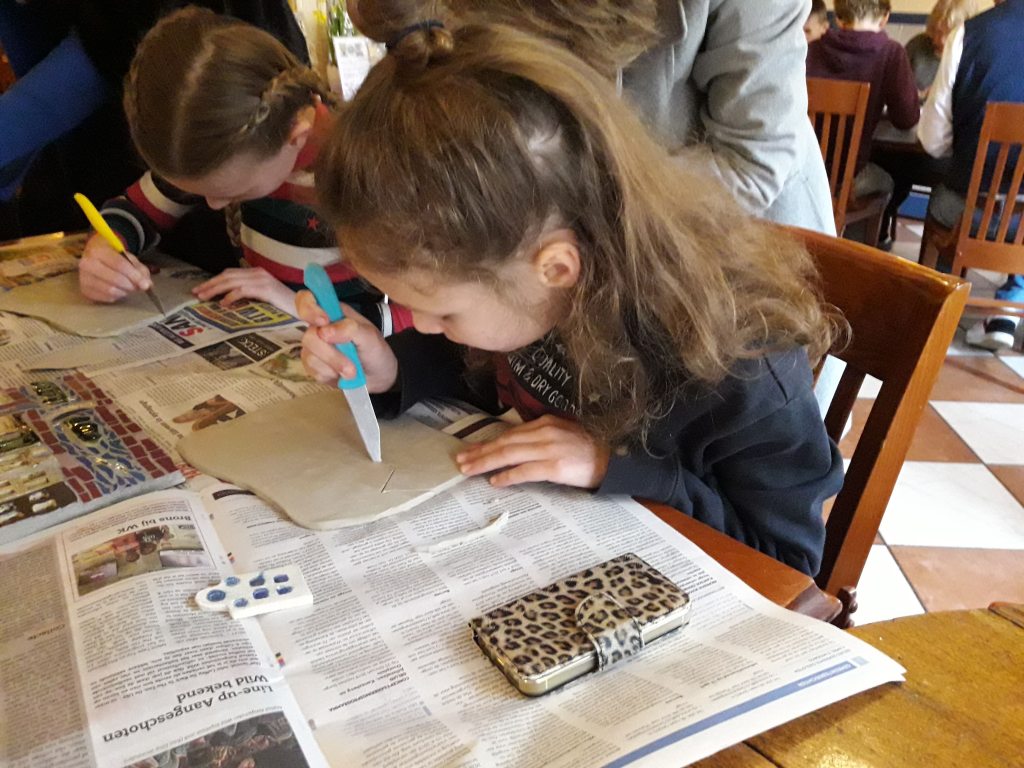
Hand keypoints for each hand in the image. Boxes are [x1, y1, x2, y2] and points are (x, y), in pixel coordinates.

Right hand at [79, 233, 151, 301]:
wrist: (95, 256)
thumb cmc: (114, 257)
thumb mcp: (129, 258)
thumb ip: (140, 270)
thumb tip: (146, 284)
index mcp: (98, 251)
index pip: (120, 265)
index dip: (135, 276)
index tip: (145, 284)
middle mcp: (87, 264)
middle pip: (115, 279)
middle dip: (130, 285)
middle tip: (136, 286)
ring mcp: (84, 278)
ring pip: (110, 290)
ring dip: (124, 292)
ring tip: (127, 287)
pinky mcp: (84, 290)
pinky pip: (106, 298)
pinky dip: (116, 296)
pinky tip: (118, 290)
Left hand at [193, 267, 296, 312]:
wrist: (306, 309)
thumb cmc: (286, 307)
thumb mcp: (265, 298)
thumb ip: (250, 295)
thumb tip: (228, 300)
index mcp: (258, 273)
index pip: (231, 273)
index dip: (214, 280)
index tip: (201, 289)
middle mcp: (259, 273)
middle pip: (227, 275)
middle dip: (210, 284)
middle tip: (196, 293)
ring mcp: (262, 280)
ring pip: (231, 281)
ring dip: (215, 289)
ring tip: (203, 297)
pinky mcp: (266, 289)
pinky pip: (242, 290)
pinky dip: (231, 296)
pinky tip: (223, 304)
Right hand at [296, 289, 397, 391]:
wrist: (378, 377)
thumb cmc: (375, 351)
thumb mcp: (371, 337)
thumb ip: (351, 329)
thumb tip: (325, 331)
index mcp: (333, 312)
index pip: (306, 299)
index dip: (308, 307)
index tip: (323, 321)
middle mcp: (319, 327)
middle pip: (309, 335)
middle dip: (331, 354)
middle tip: (350, 366)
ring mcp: (314, 347)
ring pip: (310, 356)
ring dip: (334, 366)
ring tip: (352, 371)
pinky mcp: (312, 365)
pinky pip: (313, 371)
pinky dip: (330, 375)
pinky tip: (341, 375)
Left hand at [456, 414, 610, 488]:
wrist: (614, 459)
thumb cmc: (589, 449)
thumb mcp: (562, 434)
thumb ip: (540, 437)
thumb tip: (514, 447)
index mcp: (545, 423)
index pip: (510, 433)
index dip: (488, 441)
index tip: (470, 448)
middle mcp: (544, 432)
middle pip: (505, 442)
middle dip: (480, 451)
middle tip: (460, 459)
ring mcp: (549, 448)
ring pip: (510, 454)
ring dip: (486, 462)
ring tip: (469, 469)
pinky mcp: (555, 466)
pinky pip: (525, 470)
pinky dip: (508, 475)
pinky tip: (495, 481)